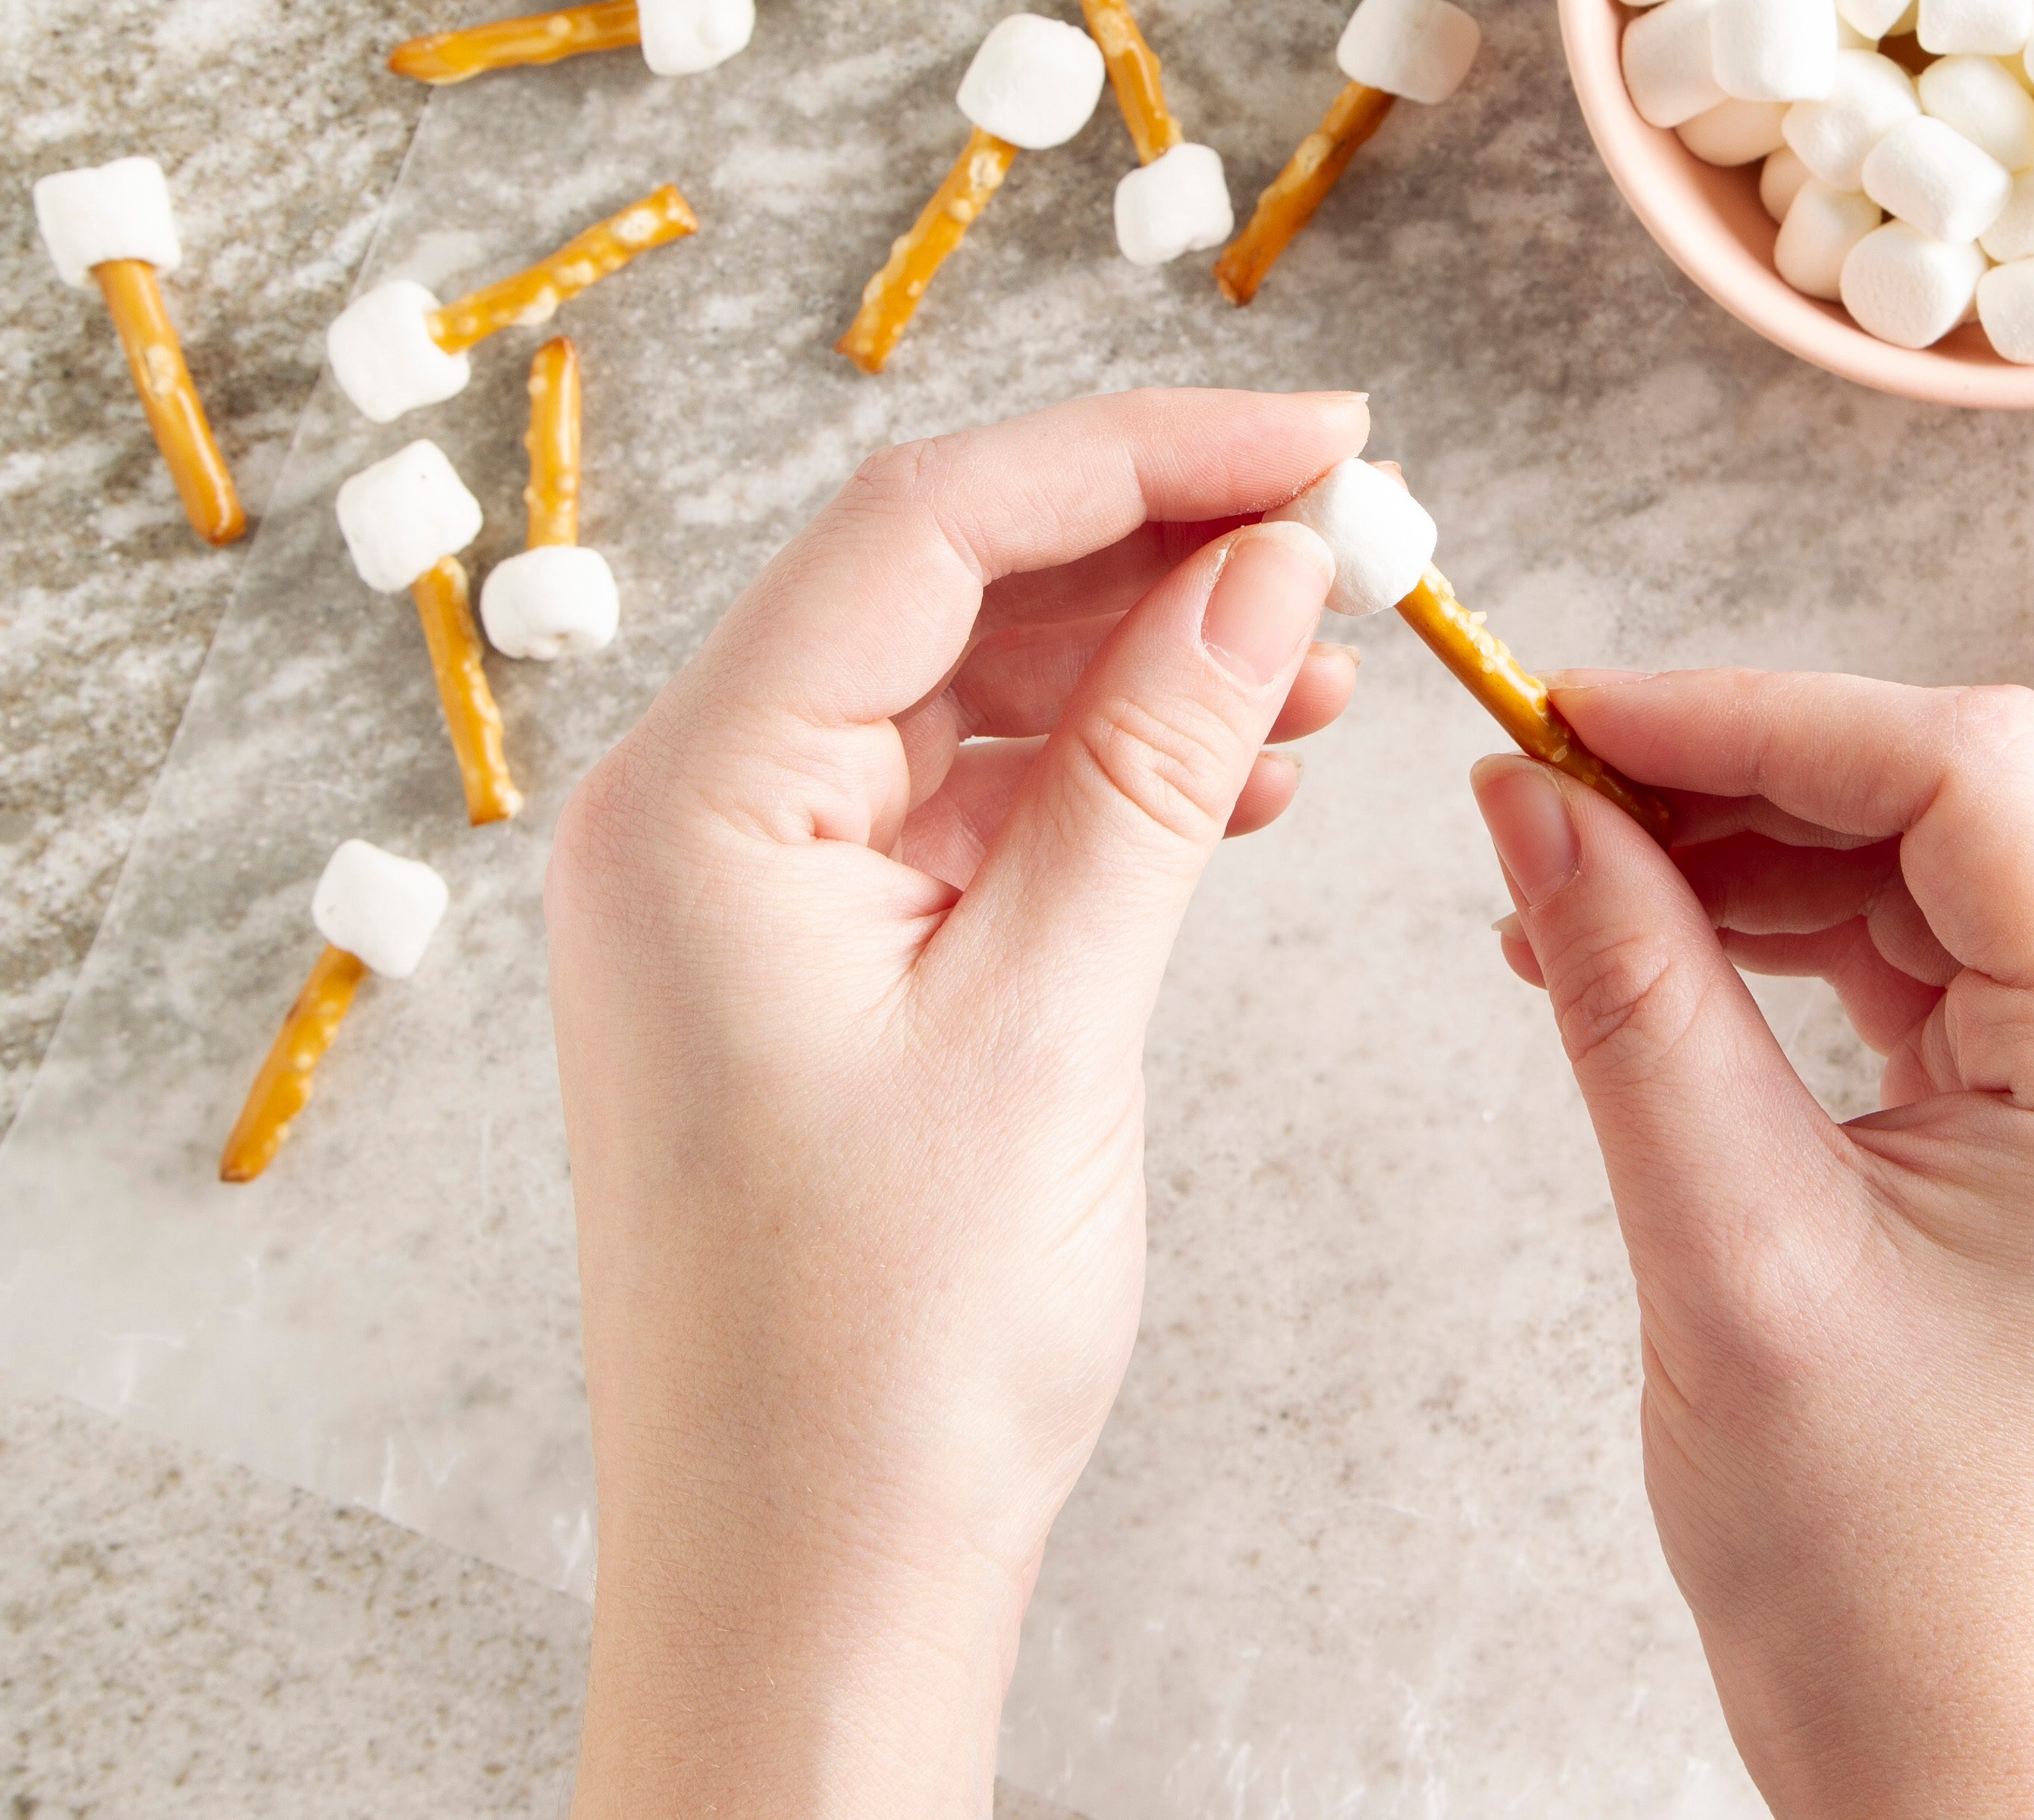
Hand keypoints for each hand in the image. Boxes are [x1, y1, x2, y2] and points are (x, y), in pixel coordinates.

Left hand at [547, 387, 1367, 1818]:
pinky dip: (1100, 779)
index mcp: (695, 803)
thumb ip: (1159, 762)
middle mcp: (690, 819)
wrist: (809, 1593)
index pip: (928, 528)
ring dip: (1141, 666)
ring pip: (961, 696)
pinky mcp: (805, 968)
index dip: (1141, 454)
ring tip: (1324, 671)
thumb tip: (1269, 562)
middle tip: (1343, 531)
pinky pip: (960, 809)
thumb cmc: (889, 1357)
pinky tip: (1243, 781)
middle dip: (1151, 548)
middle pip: (937, 589)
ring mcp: (741, 896)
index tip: (1327, 440)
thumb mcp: (1052, 1017)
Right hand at [1474, 673, 2033, 1819]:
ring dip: (1747, 849)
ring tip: (1565, 879)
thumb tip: (1531, 794)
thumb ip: (1630, 993)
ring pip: (1932, 864)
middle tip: (1549, 780)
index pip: (1972, 775)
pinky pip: (1924, 957)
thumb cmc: (1879, 1561)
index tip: (1574, 714)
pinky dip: (1782, 933)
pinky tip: (1641, 944)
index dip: (1760, 714)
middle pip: (1961, 797)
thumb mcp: (1727, 1249)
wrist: (1953, 1742)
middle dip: (1745, 767)